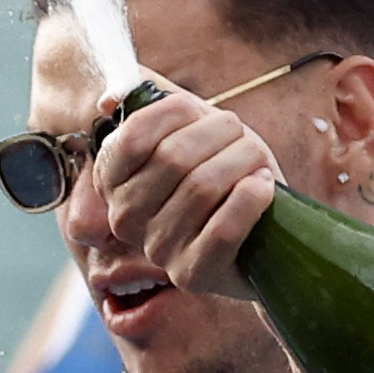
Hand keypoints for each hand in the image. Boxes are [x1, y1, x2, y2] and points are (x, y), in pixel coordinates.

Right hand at [89, 82, 278, 300]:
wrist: (260, 230)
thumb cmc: (223, 173)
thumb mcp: (190, 131)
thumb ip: (153, 104)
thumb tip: (110, 97)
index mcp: (113, 179)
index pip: (133, 136)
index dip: (175, 112)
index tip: (200, 112)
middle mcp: (125, 218)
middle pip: (174, 157)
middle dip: (221, 134)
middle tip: (242, 138)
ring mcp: (157, 249)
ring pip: (202, 187)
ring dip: (243, 161)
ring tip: (256, 161)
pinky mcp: (192, 275)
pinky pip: (223, 229)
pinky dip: (251, 198)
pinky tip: (263, 185)